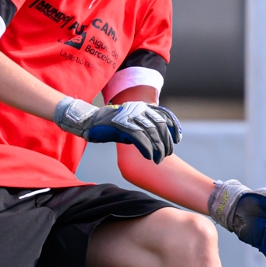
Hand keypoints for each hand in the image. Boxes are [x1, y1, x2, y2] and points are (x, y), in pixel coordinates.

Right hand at [54, 96, 180, 162]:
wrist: (89, 122)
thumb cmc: (110, 126)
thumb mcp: (130, 125)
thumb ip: (144, 129)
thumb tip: (159, 140)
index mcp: (142, 107)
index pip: (164, 115)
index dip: (173, 127)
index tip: (177, 140)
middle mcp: (138, 109)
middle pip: (160, 126)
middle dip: (165, 142)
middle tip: (165, 154)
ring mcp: (129, 117)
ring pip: (152, 133)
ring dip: (158, 148)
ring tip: (158, 159)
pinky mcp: (122, 126)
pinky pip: (140, 138)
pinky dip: (147, 149)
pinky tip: (149, 157)